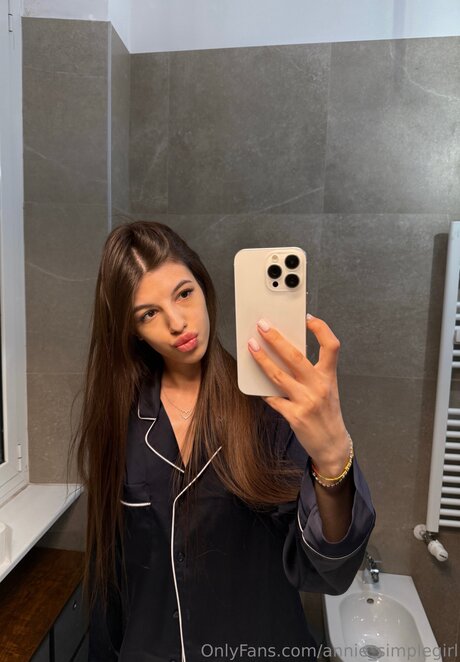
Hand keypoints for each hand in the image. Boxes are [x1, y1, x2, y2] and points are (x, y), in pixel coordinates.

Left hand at [248, 314, 349, 475]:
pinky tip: (254, 382)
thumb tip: (284, 352)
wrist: (332, 445)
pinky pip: (273, 398)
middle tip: (262, 325)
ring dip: (262, 359)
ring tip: (251, 346)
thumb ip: (311, 372)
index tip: (307, 318)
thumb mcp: (327, 388)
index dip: (321, 329)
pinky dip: (262, 389)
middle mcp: (319, 386)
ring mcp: (306, 401)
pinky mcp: (294, 416)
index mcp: (329, 376)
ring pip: (279, 375)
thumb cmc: (327, 413)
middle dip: (276, 338)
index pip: (331, 346)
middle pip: (296, 356)